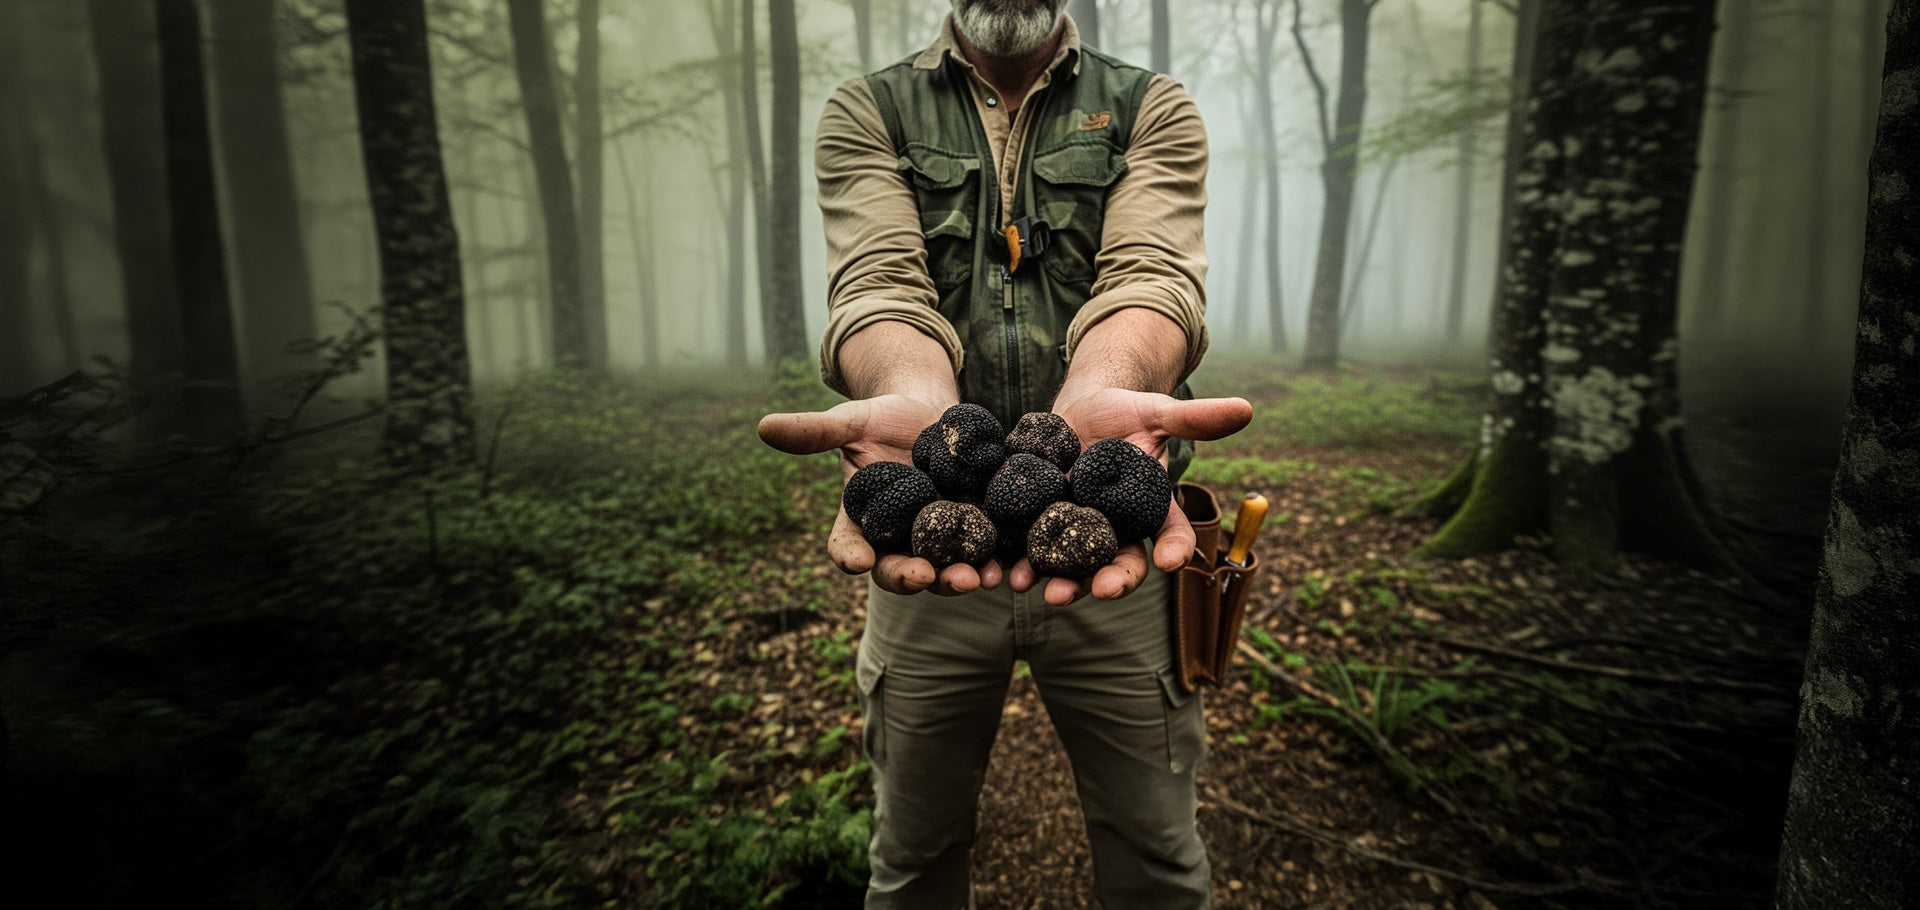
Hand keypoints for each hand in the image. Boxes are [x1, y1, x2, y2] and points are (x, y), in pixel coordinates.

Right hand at [758, 395, 1003, 595]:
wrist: (935, 412)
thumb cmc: (885, 417)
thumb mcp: (851, 420)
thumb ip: (815, 431)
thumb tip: (763, 427)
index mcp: (861, 519)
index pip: (847, 546)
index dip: (848, 555)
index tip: (854, 560)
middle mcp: (898, 537)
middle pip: (898, 569)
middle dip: (911, 577)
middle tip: (925, 576)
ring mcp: (938, 538)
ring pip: (943, 569)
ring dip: (955, 579)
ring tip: (973, 579)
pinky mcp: (975, 530)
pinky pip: (982, 554)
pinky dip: (991, 564)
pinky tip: (1003, 567)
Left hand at [1008, 388, 1252, 604]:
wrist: (1077, 410)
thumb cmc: (1125, 413)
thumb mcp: (1157, 412)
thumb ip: (1194, 418)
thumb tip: (1246, 408)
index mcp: (1151, 509)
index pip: (1171, 535)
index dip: (1174, 549)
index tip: (1172, 561)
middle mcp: (1117, 528)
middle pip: (1121, 563)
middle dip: (1113, 580)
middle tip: (1105, 589)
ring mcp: (1077, 531)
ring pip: (1075, 566)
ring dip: (1063, 582)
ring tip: (1049, 591)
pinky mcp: (1040, 524)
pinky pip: (1033, 549)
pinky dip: (1023, 563)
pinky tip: (1012, 573)